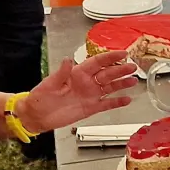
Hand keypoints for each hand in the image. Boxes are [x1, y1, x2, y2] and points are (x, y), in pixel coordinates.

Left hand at [17, 50, 136, 134]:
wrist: (37, 116)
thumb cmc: (40, 98)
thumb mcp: (49, 84)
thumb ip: (61, 72)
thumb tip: (67, 60)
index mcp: (77, 74)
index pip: (97, 62)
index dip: (110, 57)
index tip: (123, 53)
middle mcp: (86, 83)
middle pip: (107, 74)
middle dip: (121, 70)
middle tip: (132, 67)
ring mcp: (90, 95)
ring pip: (110, 87)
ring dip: (122, 84)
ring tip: (133, 81)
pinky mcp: (91, 108)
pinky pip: (107, 104)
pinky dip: (117, 102)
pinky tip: (126, 100)